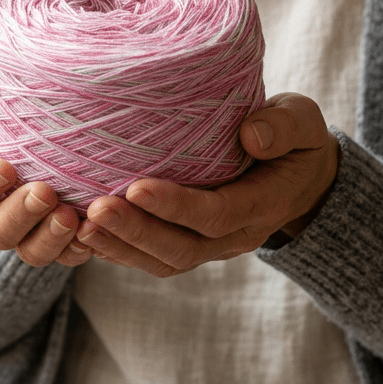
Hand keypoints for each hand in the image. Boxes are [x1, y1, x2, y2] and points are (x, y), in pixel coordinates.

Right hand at [0, 81, 92, 268]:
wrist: (58, 120)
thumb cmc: (14, 107)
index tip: (4, 168)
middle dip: (20, 214)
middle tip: (45, 192)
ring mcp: (31, 230)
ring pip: (31, 252)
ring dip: (49, 238)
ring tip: (71, 216)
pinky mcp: (63, 238)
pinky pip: (67, 255)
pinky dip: (78, 248)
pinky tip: (92, 232)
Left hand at [74, 93, 339, 277]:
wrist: (302, 179)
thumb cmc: (295, 140)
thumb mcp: (302, 122)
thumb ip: (283, 126)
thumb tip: (251, 135)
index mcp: (262, 205)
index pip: (215, 214)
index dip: (175, 206)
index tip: (135, 187)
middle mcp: (235, 235)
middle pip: (181, 247)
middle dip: (136, 231)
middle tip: (94, 210)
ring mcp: (212, 246)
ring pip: (163, 261)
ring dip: (120, 247)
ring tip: (80, 226)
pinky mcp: (191, 244)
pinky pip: (153, 258)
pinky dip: (119, 251)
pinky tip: (83, 235)